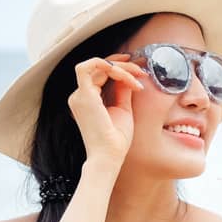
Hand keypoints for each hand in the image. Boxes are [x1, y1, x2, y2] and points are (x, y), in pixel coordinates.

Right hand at [67, 54, 148, 168]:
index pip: (101, 73)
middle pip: (99, 67)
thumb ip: (122, 90)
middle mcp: (80, 96)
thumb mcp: (123, 108)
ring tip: (137, 76)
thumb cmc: (116, 139)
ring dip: (120, 67)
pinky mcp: (83, 95)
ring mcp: (79, 95)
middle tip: (142, 71)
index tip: (139, 71)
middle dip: (123, 65)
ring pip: (97, 65)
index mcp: (88, 100)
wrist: (109, 156)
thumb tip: (128, 74)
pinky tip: (126, 75)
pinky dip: (110, 66)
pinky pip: (90, 67)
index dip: (119, 67)